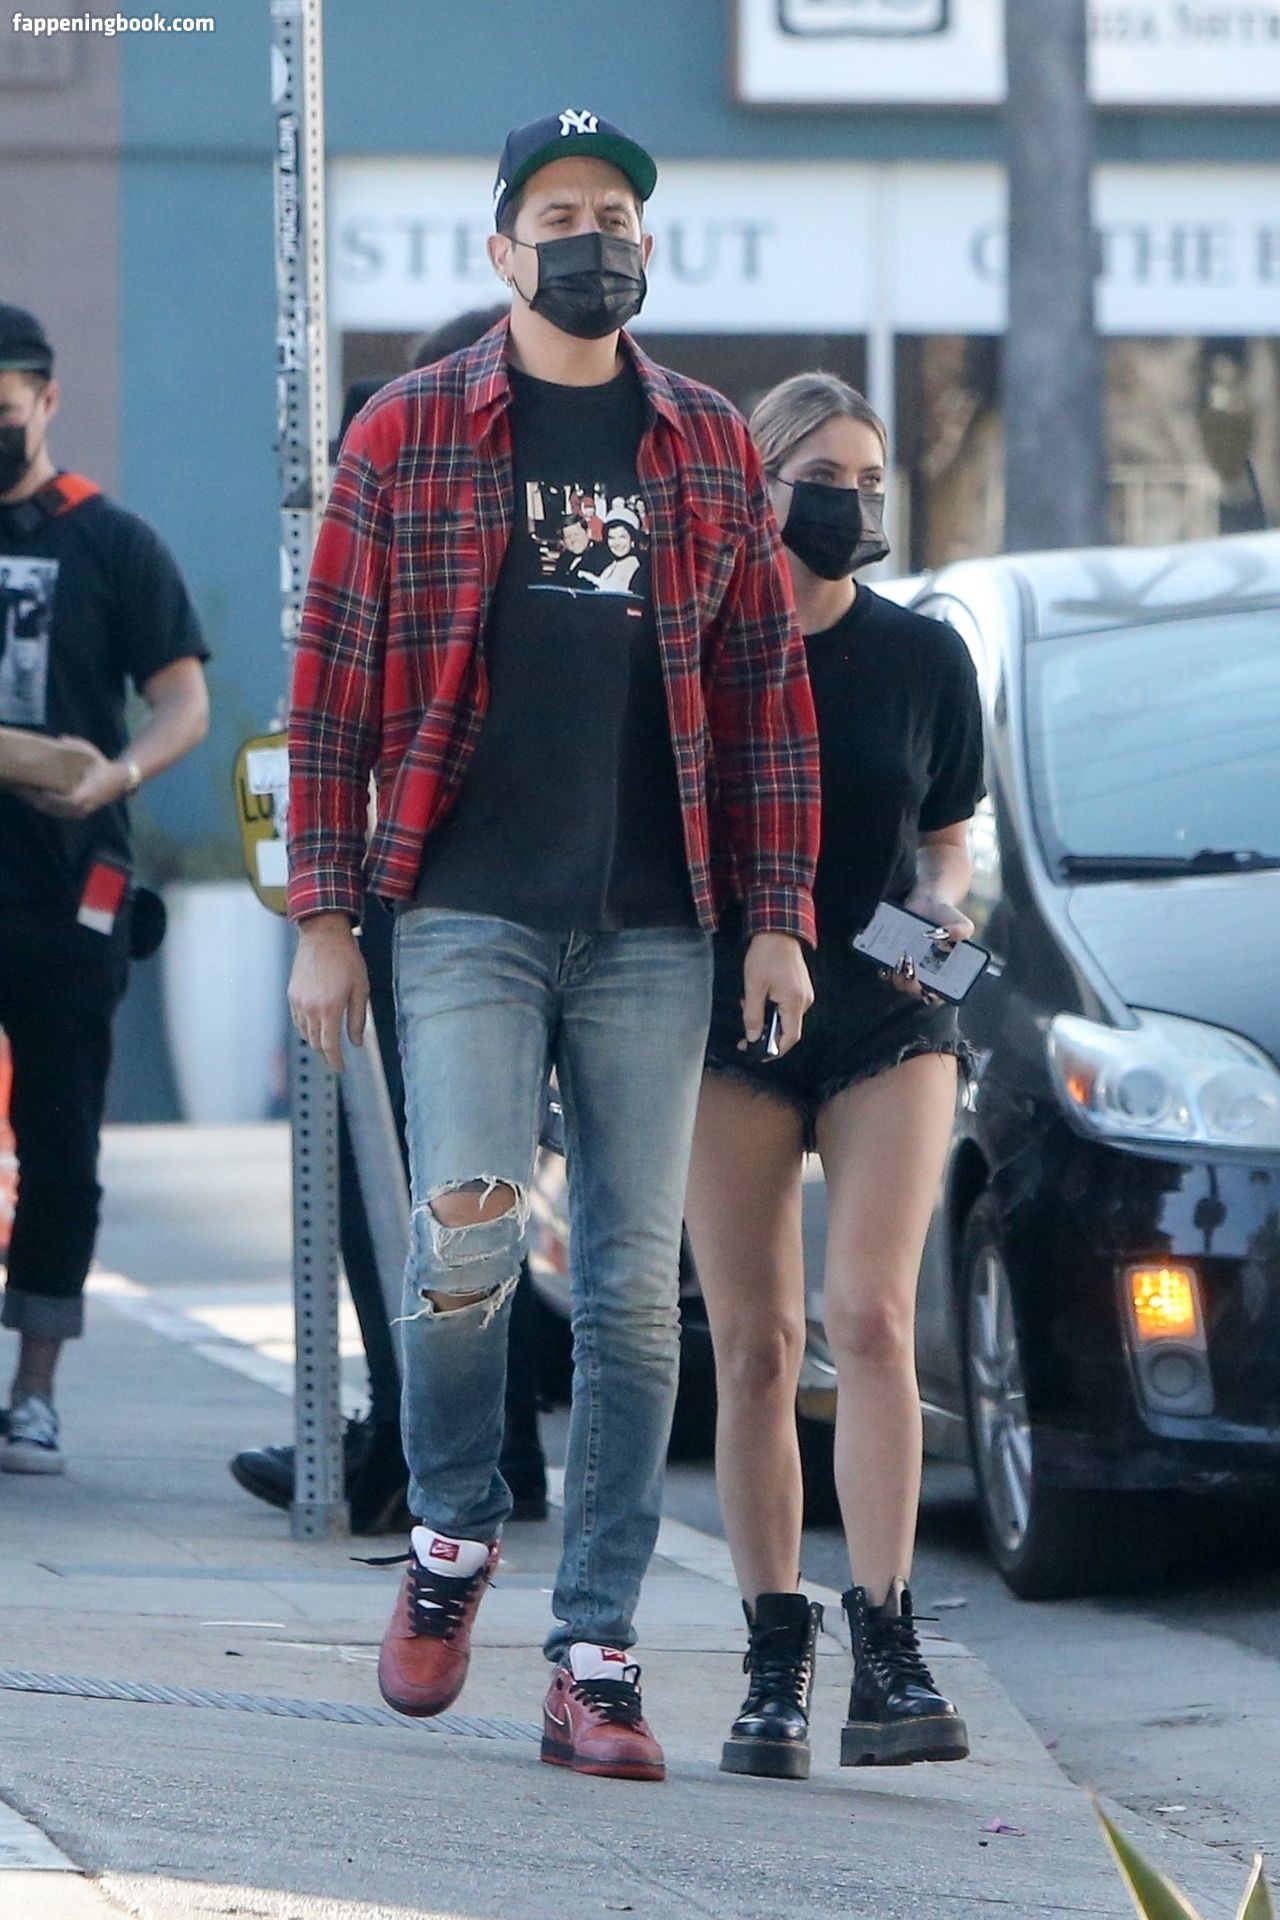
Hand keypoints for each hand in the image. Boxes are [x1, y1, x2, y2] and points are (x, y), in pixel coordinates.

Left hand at [18, 737, 128, 819]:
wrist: (118, 781)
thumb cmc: (102, 765)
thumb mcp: (91, 752)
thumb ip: (76, 745)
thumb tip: (61, 738)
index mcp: (87, 793)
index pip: (66, 801)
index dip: (51, 798)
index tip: (39, 790)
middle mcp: (83, 806)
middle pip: (55, 808)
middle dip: (37, 800)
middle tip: (24, 789)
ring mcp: (80, 812)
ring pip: (54, 812)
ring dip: (39, 804)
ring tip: (26, 792)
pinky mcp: (78, 813)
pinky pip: (58, 813)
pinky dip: (46, 807)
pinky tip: (35, 798)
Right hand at [288, 914, 368, 1071]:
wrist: (323, 936)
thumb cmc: (346, 959)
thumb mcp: (361, 989)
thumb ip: (357, 1018)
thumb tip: (356, 1042)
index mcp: (329, 1009)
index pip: (329, 1046)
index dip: (335, 1061)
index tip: (341, 1067)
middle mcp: (310, 1008)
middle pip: (315, 1043)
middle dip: (326, 1053)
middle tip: (337, 1057)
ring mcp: (298, 1002)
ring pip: (304, 1033)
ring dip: (316, 1041)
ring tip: (328, 1042)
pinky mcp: (292, 995)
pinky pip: (297, 1020)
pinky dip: (306, 1028)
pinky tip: (316, 1025)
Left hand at [740, 931, 812, 1058]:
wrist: (778, 930)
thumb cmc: (765, 955)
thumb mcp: (753, 987)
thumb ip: (753, 1015)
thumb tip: (753, 1037)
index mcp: (794, 1002)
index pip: (789, 1038)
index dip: (774, 1050)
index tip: (757, 1054)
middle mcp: (804, 1001)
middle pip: (788, 1030)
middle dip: (766, 1034)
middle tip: (745, 1035)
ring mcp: (804, 994)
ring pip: (786, 1018)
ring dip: (767, 1019)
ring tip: (748, 1006)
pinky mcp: (800, 988)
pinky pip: (787, 1007)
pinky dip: (772, 1008)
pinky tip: (759, 999)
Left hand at [887, 892, 975, 1003]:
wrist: (927, 902)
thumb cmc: (947, 917)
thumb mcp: (962, 923)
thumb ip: (962, 930)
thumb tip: (949, 936)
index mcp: (945, 973)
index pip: (939, 995)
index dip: (934, 997)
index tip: (930, 991)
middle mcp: (926, 974)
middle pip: (916, 991)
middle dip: (912, 985)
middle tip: (912, 970)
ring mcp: (908, 967)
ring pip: (900, 983)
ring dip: (898, 977)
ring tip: (901, 961)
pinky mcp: (894, 959)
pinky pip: (886, 972)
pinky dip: (885, 970)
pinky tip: (887, 962)